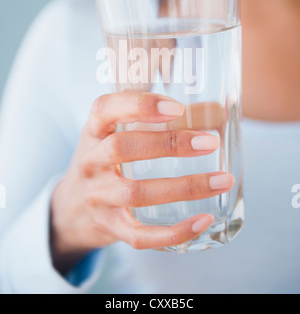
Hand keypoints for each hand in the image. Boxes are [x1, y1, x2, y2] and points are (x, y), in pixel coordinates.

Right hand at [50, 91, 234, 273]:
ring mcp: (97, 197)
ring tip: (221, 180)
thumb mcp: (115, 133)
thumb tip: (216, 112)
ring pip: (136, 193)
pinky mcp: (110, 227)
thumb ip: (156, 121)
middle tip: (209, 143)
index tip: (176, 107)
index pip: (105, 109)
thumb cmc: (105, 160)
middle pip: (122, 149)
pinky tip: (203, 220)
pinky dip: (173, 232)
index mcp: (93, 131)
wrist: (70, 207)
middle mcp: (90, 162)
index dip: (138, 105)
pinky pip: (139, 235)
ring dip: (183, 187)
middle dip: (168, 144)